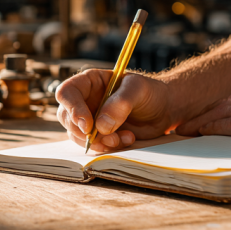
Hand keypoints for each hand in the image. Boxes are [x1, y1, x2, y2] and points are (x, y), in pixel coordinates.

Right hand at [55, 69, 176, 152]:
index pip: (66, 92)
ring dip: (98, 142)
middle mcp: (85, 100)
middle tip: (108, 138)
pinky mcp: (99, 135)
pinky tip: (128, 139)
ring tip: (123, 138)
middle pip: (66, 117)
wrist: (164, 109)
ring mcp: (90, 119)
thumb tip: (101, 125)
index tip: (88, 125)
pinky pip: (92, 145)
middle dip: (84, 132)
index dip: (72, 109)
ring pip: (77, 135)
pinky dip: (107, 147)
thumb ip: (120, 103)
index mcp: (89, 82)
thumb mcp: (138, 90)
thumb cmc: (150, 92)